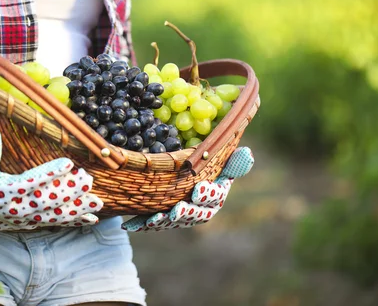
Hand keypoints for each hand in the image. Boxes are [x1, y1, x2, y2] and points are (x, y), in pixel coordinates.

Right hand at [0, 126, 102, 232]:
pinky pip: (51, 223)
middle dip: (68, 192)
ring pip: (52, 216)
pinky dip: (70, 222)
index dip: (48, 174)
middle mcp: (12, 209)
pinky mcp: (25, 223)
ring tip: (96, 204)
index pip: (27, 183)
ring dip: (75, 210)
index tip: (68, 164)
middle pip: (45, 202)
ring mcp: (20, 218)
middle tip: (88, 181)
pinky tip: (90, 220)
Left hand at [121, 147, 253, 231]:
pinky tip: (130, 223)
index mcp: (214, 195)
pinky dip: (141, 223)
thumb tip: (247, 154)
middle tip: (178, 209)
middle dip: (186, 213)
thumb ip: (231, 161)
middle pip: (194, 215)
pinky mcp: (159, 219)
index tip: (198, 189)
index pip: (215, 198)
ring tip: (156, 218)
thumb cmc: (203, 166)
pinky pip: (150, 223)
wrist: (177, 175)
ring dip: (165, 221)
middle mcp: (198, 210)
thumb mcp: (216, 162)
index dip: (208, 195)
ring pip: (173, 222)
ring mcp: (178, 217)